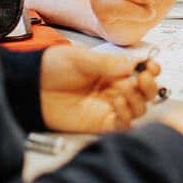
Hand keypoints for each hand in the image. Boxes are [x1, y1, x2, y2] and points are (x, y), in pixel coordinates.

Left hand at [40, 45, 159, 132]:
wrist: (32, 86)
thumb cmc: (51, 68)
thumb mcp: (81, 59)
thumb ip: (107, 63)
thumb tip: (132, 64)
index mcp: (112, 70)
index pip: (140, 71)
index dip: (150, 69)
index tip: (151, 66)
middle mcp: (114, 88)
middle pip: (145, 91)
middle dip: (150, 85)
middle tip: (143, 77)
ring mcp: (109, 106)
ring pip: (139, 108)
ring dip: (138, 99)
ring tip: (126, 89)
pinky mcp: (100, 123)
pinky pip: (123, 123)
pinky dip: (126, 114)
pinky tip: (117, 102)